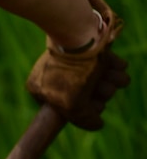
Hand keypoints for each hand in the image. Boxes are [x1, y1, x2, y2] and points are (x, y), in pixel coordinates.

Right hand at [26, 0, 128, 129]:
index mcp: (42, 88)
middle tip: (96, 87)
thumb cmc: (70, 72)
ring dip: (111, 83)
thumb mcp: (72, 105)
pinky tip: (113, 65)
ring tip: (106, 74)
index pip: (68, 111)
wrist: (78, 34)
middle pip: (88, 98)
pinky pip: (113, 69)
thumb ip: (84, 120)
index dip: (83, 110)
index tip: (88, 105)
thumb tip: (98, 124)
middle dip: (99, 95)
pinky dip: (116, 69)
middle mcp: (59, 77)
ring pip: (104, 84)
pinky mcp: (94, 53)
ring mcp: (77, 65)